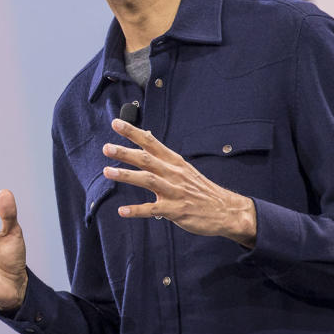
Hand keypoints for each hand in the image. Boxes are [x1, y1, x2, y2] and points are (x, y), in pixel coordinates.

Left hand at [101, 118, 256, 246]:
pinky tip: (122, 211)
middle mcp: (174, 173)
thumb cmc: (201, 189)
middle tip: (106, 147)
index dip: (133, 132)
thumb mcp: (183, 167)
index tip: (116, 122)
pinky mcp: (176, 210)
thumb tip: (146, 135)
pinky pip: (153, 209)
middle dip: (125, 153)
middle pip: (146, 159)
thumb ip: (162, 155)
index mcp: (174, 161)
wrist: (226, 210)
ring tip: (108, 171)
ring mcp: (175, 192)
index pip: (151, 142)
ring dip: (127, 175)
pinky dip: (137, 210)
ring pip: (148, 180)